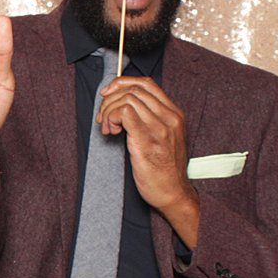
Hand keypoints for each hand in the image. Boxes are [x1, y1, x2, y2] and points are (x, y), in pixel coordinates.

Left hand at [97, 76, 199, 245]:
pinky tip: (111, 132)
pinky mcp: (147, 140)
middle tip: (103, 118)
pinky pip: (124, 113)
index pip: (146, 83)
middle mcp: (170, 117)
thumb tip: (123, 106)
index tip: (108, 94)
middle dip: (110, 99)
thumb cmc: (164, 170)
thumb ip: (150, 119)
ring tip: (108, 128)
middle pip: (134, 89)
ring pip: (127, 99)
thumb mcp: (162, 138)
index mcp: (174, 114)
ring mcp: (160, 128)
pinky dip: (111, 118)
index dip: (122, 83)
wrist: (173, 194)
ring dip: (109, 110)